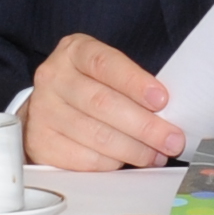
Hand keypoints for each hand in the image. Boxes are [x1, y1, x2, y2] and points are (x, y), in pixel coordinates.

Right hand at [31, 35, 183, 166]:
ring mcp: (44, 111)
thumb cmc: (90, 87)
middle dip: (145, 125)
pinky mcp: (41, 142)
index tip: (162, 100)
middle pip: (103, 103)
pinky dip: (112, 163)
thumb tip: (168, 114)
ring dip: (134, 149)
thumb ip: (132, 85)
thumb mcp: (107, 72)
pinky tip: (128, 162)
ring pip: (96, 135)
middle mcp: (54, 78)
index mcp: (74, 51)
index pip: (105, 64)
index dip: (135, 82)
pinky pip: (84, 159)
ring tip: (156, 154)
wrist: (48, 108)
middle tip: (172, 139)